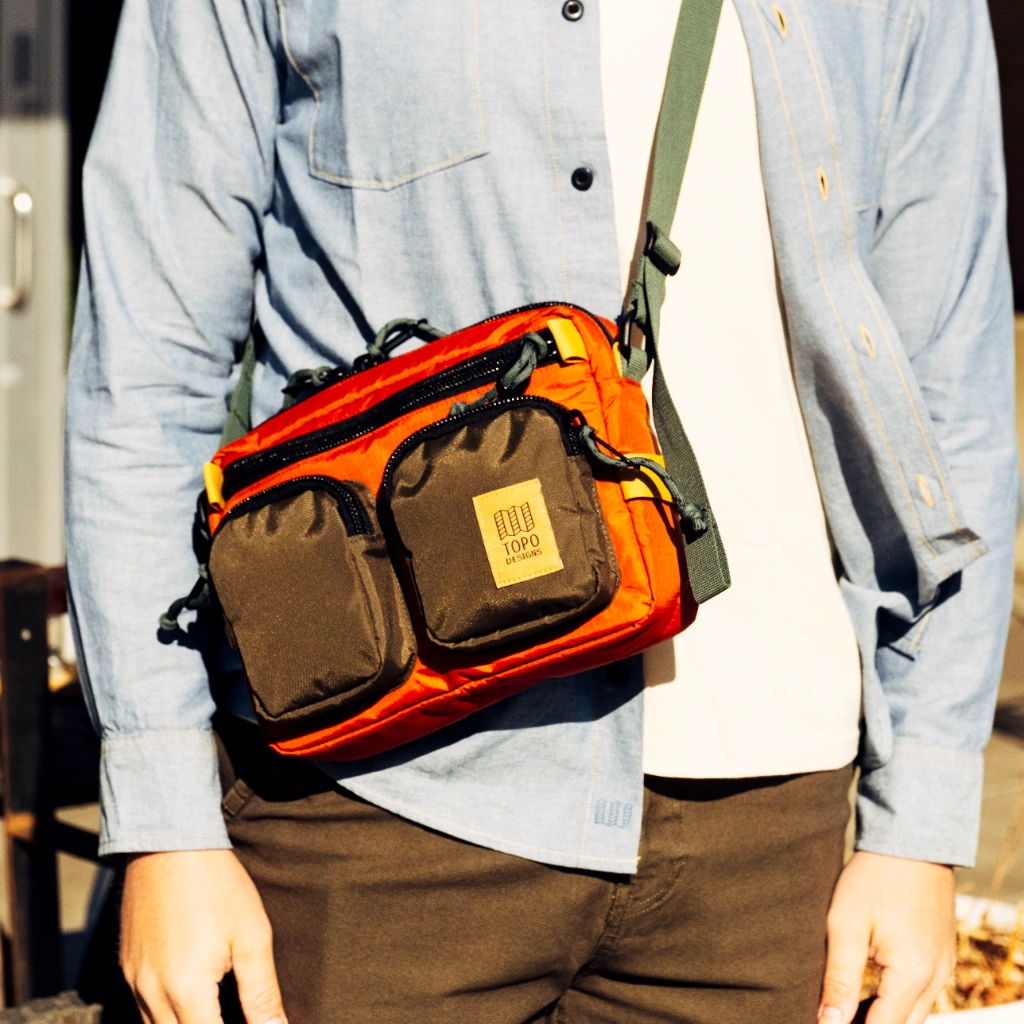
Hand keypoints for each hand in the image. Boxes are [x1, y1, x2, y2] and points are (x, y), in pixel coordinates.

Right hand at [120, 849, 287, 1023]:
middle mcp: (151, 994)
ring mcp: (133, 981)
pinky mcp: (127, 967)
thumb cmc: (217, 884)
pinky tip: (192, 1002)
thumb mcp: (252, 935)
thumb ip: (262, 992)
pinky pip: (142, 1011)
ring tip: (215, 1010)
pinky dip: (166, 1017)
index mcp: (186, 990)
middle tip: (230, 1013)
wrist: (170, 842)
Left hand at [818, 851, 955, 1023]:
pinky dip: (897, 997)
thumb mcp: (845, 925)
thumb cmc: (873, 878)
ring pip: (914, 1011)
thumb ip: (840, 979)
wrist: (910, 840)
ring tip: (846, 1002)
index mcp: (913, 974)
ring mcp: (944, 966)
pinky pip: (922, 992)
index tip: (826, 1020)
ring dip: (884, 1013)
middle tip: (833, 1011)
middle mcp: (937, 977)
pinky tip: (870, 986)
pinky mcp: (943, 954)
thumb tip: (829, 1023)